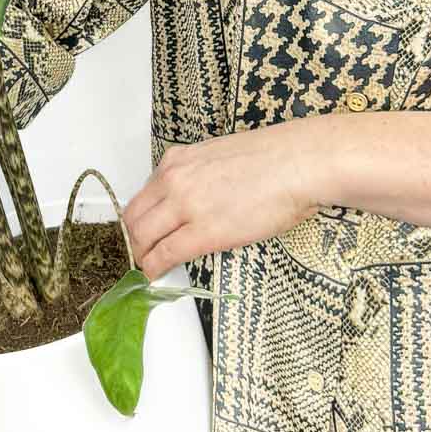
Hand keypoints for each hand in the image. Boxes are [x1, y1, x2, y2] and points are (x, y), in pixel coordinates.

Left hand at [121, 118, 326, 280]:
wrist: (297, 163)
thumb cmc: (272, 159)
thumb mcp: (218, 155)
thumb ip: (197, 174)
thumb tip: (194, 196)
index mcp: (177, 161)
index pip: (142, 195)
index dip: (139, 219)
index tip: (143, 231)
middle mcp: (173, 180)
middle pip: (134, 217)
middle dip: (134, 239)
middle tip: (140, 253)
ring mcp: (185, 205)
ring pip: (142, 237)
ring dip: (141, 256)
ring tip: (147, 267)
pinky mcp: (203, 232)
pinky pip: (165, 254)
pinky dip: (153, 268)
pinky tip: (155, 275)